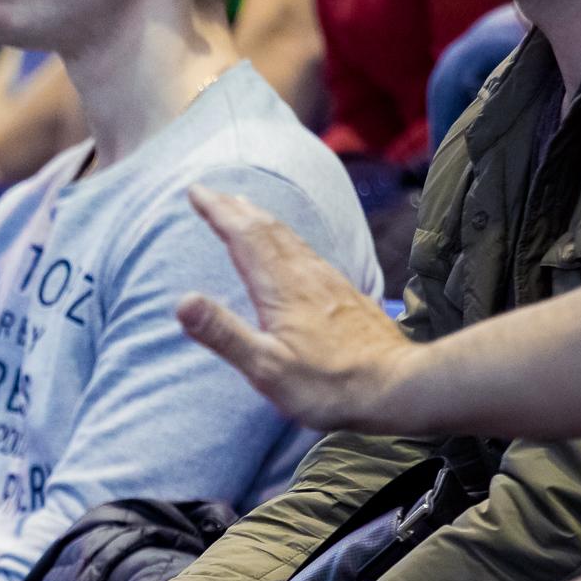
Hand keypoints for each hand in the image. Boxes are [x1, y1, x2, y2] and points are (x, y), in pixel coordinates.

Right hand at [175, 185, 418, 431]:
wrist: (399, 388)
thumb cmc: (329, 385)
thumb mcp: (266, 368)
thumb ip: (223, 333)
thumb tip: (182, 301)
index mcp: (281, 288)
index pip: (243, 237)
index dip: (217, 212)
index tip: (195, 191)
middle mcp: (306, 276)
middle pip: (266, 229)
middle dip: (234, 208)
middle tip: (211, 193)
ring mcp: (329, 283)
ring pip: (290, 238)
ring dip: (261, 219)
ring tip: (245, 208)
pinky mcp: (346, 295)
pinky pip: (308, 252)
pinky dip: (287, 238)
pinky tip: (291, 249)